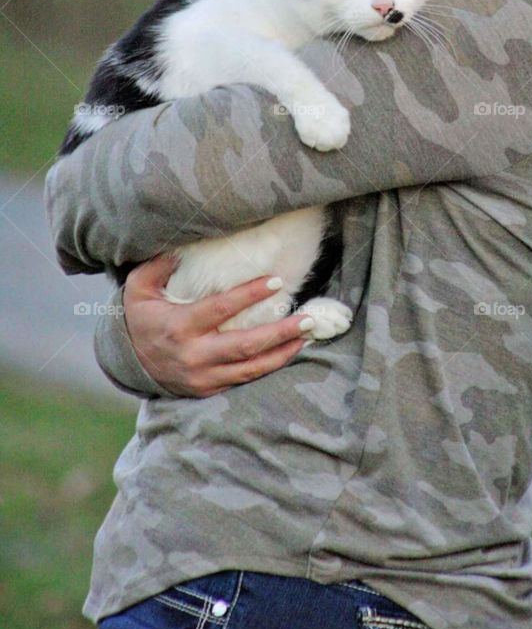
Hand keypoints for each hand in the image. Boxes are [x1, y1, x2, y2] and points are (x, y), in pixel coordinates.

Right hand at [122, 254, 315, 397]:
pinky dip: (269, 367)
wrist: (127, 362)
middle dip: (279, 332)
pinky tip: (289, 351)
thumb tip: (184, 239)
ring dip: (282, 352)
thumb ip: (159, 264)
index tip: (276, 281)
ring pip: (250, 368)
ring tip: (306, 335)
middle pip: (244, 345)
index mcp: (179, 327)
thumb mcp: (139, 287)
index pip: (221, 309)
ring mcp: (202, 376)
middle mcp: (193, 355)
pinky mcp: (208, 389)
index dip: (249, 295)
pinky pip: (244, 379)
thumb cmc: (139, 317)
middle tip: (307, 318)